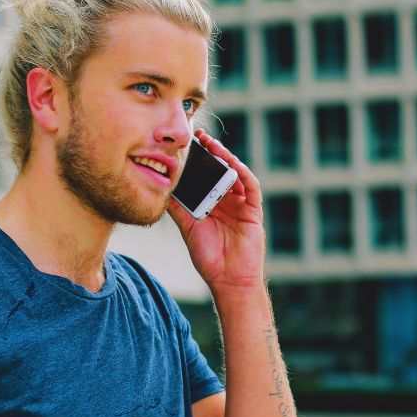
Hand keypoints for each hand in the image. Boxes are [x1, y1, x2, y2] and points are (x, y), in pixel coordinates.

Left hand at [166, 130, 266, 294]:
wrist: (227, 279)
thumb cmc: (209, 256)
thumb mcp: (188, 227)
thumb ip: (178, 208)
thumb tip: (162, 188)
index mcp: (214, 203)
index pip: (208, 175)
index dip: (200, 160)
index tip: (187, 145)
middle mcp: (229, 200)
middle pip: (222, 170)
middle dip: (213, 152)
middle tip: (200, 137)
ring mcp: (242, 205)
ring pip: (237, 175)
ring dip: (226, 159)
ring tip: (213, 146)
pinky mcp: (254, 212)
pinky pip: (251, 188)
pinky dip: (242, 174)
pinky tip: (232, 164)